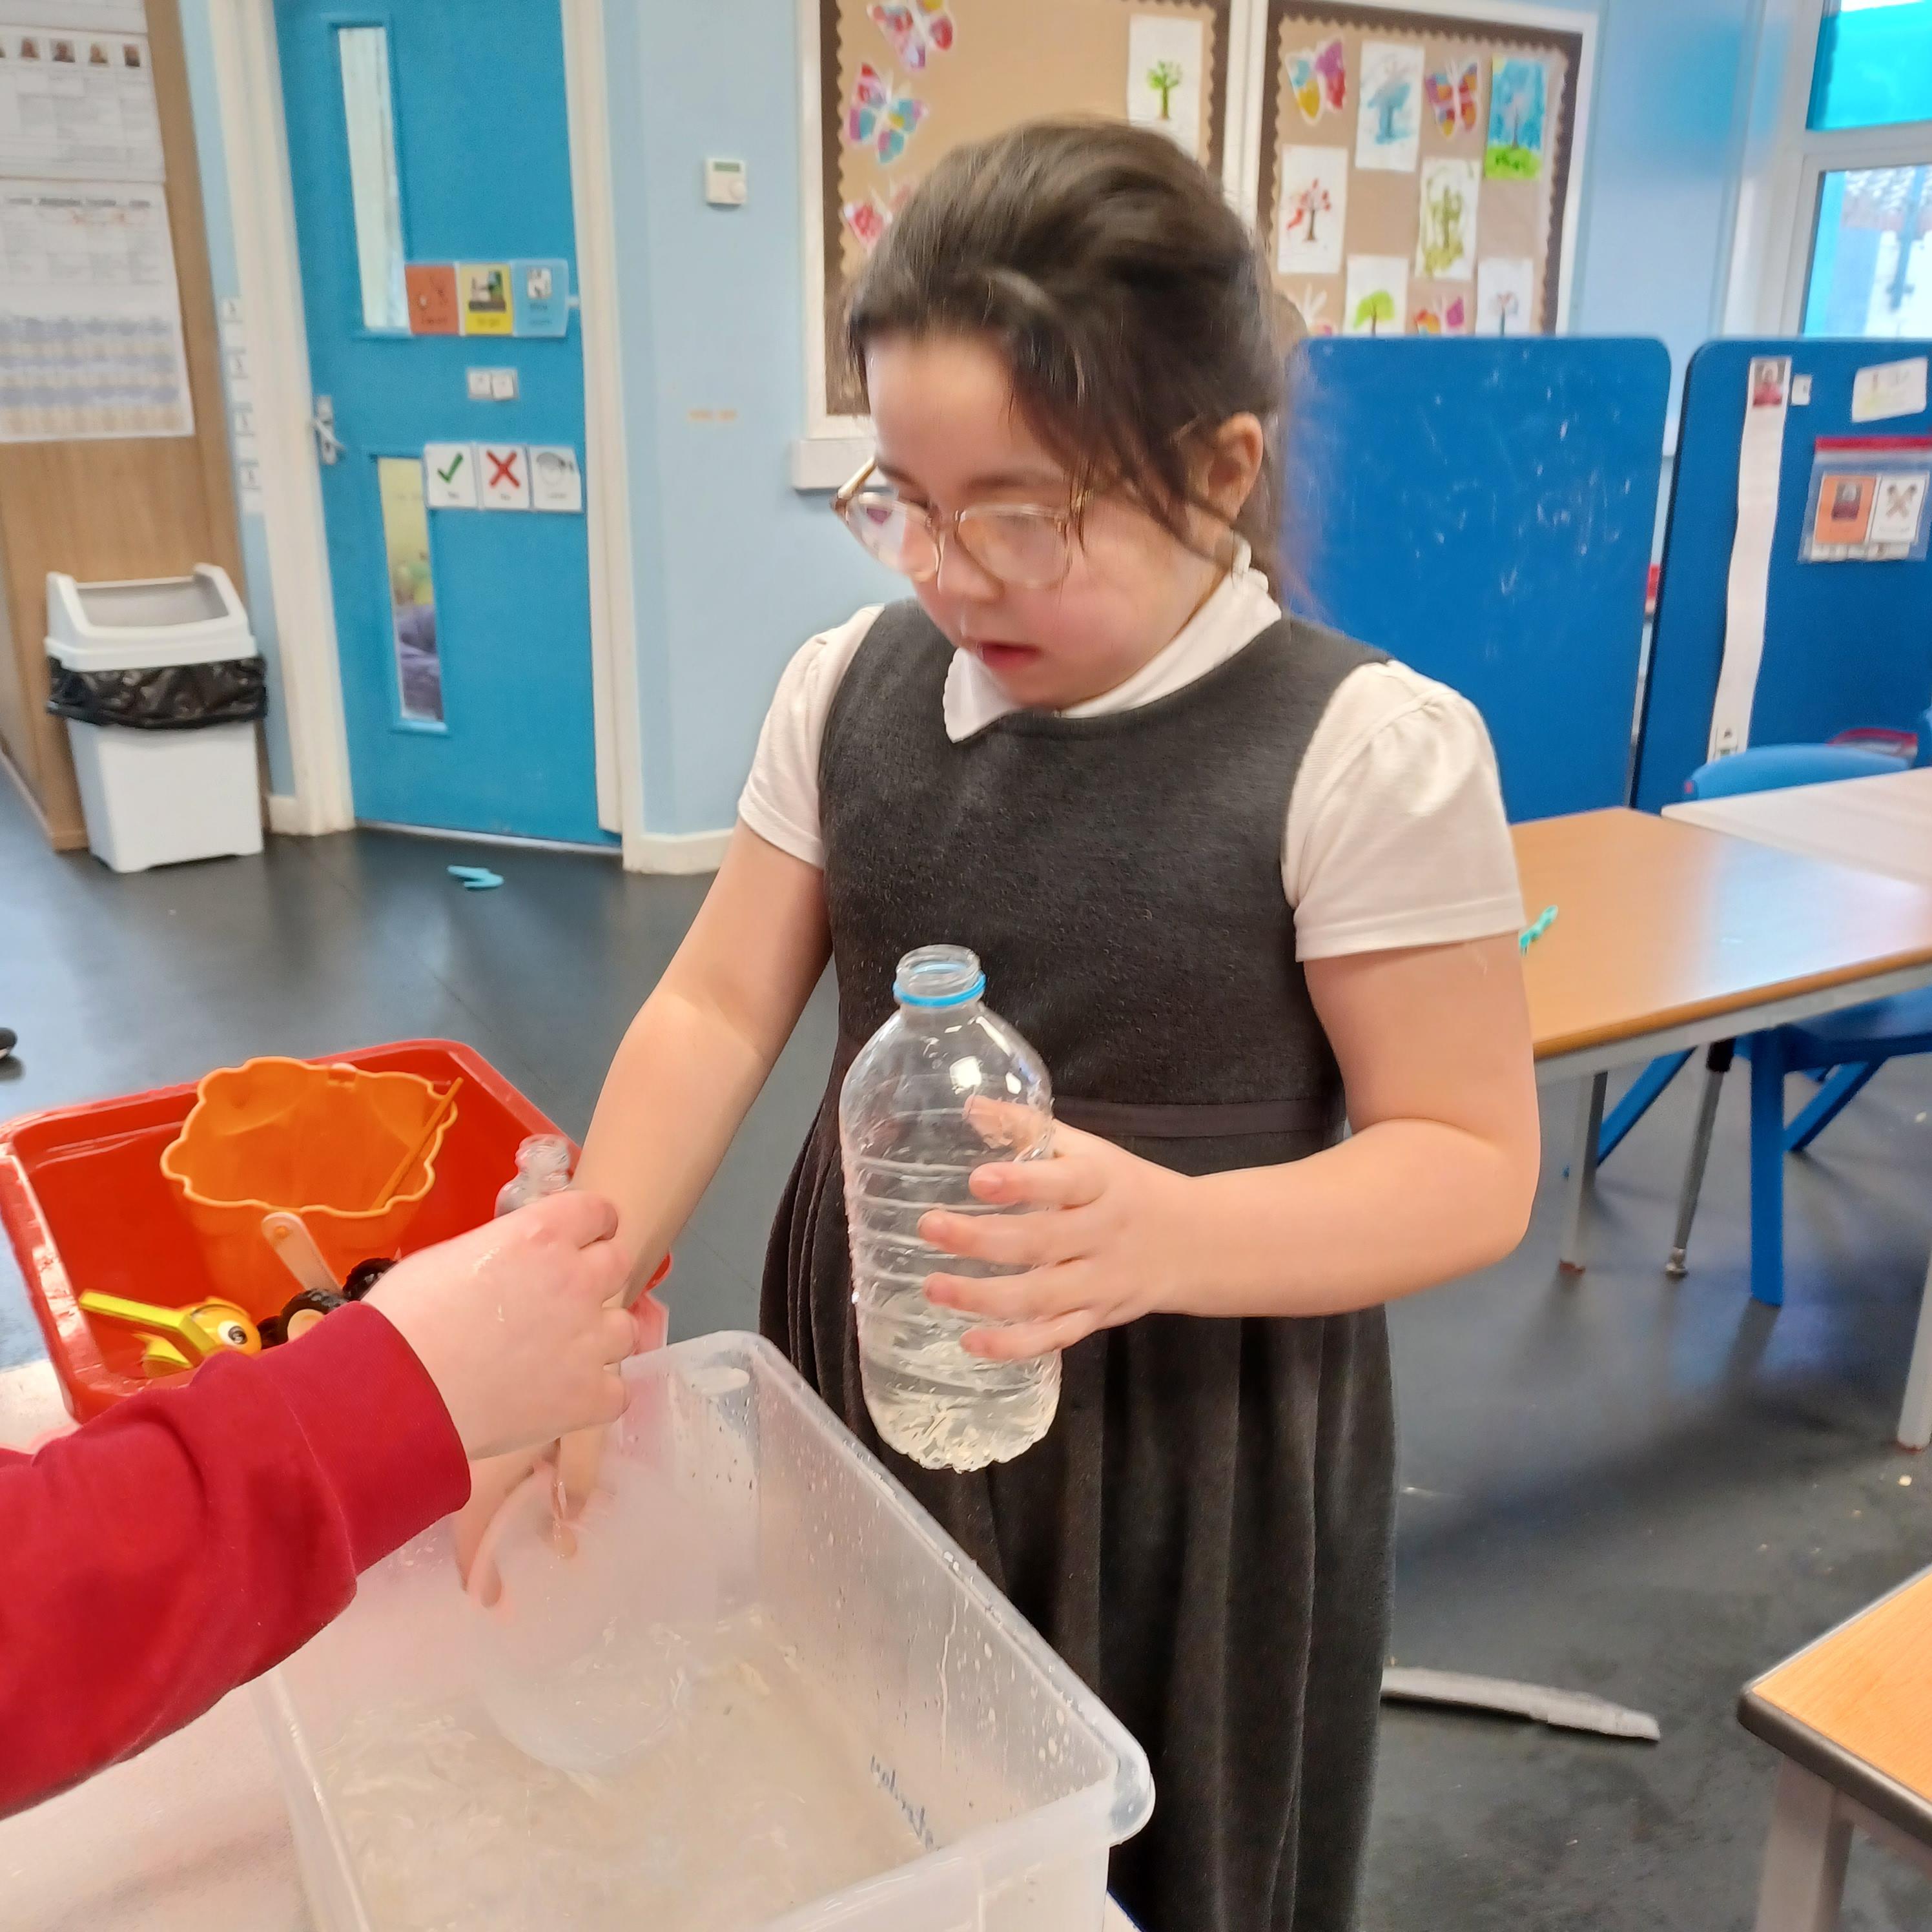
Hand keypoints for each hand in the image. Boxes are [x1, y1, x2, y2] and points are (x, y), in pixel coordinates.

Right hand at [364, 1192, 637, 1461]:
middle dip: (595, 1276)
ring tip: (562, 1356)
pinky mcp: (589, 1395)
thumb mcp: (452, 1256)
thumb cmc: (404, 1318)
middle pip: (617, 1263)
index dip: (592, 1225)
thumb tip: (516, 1266)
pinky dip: (595, 1395)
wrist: (394, 1393)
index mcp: (542, 1236)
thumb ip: (505, 1251)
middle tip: (565, 1299)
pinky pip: (616, 1391)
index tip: (583, 1238)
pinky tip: (564, 1398)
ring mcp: (589, 1340)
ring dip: (600, 1337)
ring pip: (624, 1328)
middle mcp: (577, 1280)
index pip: (598, 1211)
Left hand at [920, 1111, 1198, 1359]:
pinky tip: (971, 1343)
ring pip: (1042, 1296)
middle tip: (929, 1227)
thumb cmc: (1126, 1188)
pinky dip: (1014, 1346)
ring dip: (985, 1297)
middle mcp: (1102, 1235)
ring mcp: (1100, 1282)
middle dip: (982, 1239)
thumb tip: (969, 1105)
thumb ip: (1031, 1129)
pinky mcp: (1097, 1318)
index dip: (1023, 1183)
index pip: (1065, 1181)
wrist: (1198, 1243)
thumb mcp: (1090, 1150)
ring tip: (934, 1288)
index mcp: (1102, 1184)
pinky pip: (1055, 1337)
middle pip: (1042, 1242)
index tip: (977, 1179)